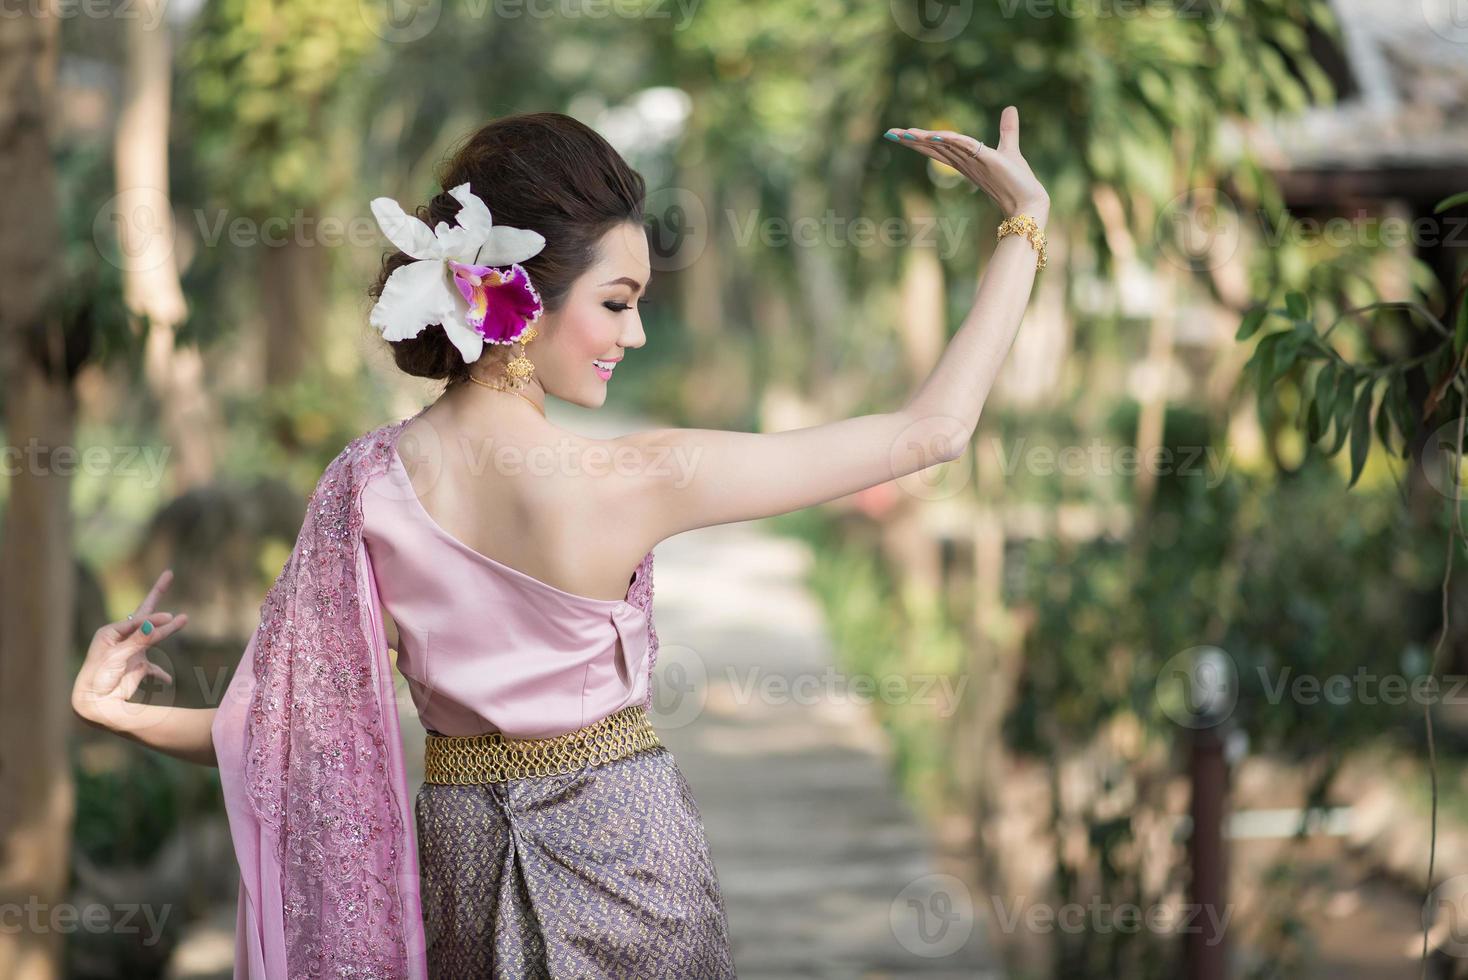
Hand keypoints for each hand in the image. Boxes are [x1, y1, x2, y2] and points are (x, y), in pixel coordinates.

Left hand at [72, 568, 187, 730]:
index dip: (155, 618)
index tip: (171, 618)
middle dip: (157, 595)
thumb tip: (155, 623)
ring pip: (154, 638)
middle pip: (145, 615)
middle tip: (168, 575)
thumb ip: (139, 640)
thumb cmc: (99, 676)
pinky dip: (162, 673)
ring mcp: (131, 653)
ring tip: (185, 619)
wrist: (95, 704)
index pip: (139, 619)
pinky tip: (167, 680)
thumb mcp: (118, 656)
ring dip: (167, 630)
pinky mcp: (137, 668)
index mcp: (111, 633)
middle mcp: (122, 639)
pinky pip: (154, 667)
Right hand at [886, 106, 1049, 221]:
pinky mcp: (986, 160)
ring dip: (923, 140)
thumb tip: (1010, 108)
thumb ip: (1007, 129)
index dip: (920, 140)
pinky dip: (950, 141)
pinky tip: (936, 136)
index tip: (900, 134)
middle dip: (912, 140)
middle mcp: (965, 162)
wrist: (1029, 203)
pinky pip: (964, 146)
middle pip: (934, 147)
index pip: (939, 147)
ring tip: (903, 133)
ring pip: (943, 147)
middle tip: (890, 133)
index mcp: (965, 160)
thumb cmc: (1018, 181)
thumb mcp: (1009, 148)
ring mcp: (973, 162)